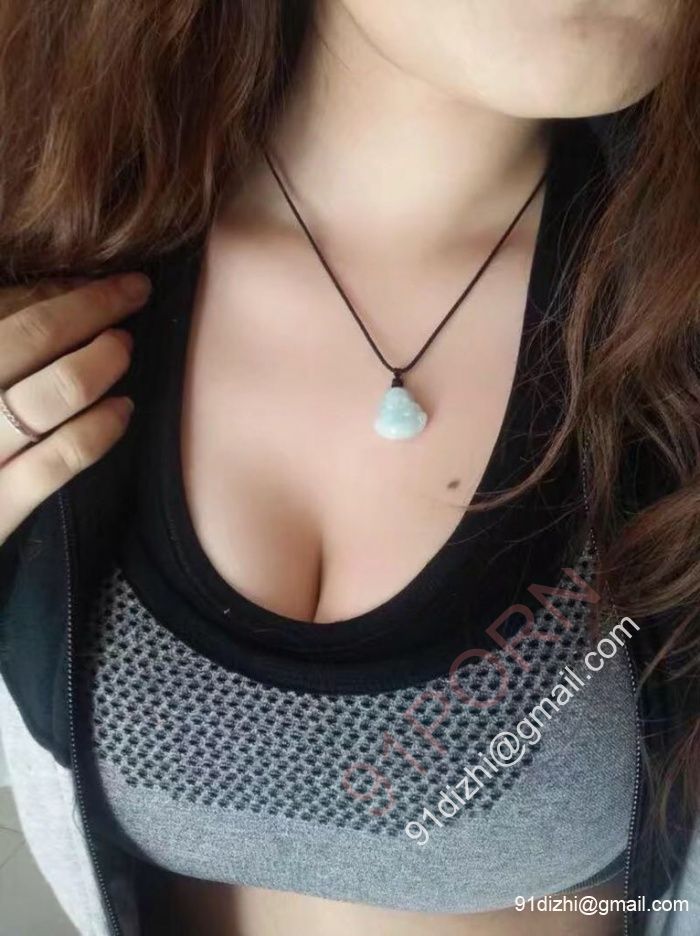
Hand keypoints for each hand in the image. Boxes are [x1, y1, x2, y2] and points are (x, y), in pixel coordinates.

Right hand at [0, 273, 150, 544]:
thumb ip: (0, 342)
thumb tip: (52, 296)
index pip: (3, 307)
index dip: (57, 288)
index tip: (98, 279)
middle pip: (31, 335)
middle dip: (93, 306)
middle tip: (134, 291)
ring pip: (51, 393)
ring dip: (100, 362)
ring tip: (125, 346)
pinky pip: (57, 461)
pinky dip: (97, 430)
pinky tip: (124, 411)